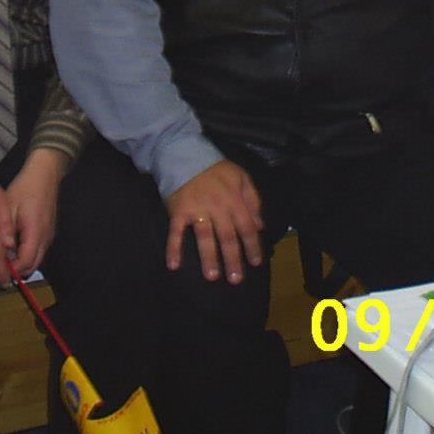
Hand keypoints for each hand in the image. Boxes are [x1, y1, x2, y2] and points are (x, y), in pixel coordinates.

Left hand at [4, 147, 68, 279]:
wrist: (44, 175)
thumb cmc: (26, 187)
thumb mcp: (9, 207)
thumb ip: (4, 231)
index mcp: (35, 231)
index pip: (25, 262)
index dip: (11, 270)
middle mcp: (45, 237)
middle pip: (32, 266)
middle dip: (16, 270)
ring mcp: (49, 235)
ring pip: (36, 260)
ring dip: (22, 263)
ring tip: (5, 256)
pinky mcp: (48, 233)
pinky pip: (38, 251)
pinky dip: (27, 255)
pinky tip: (14, 246)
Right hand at [163, 159, 263, 284]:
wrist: (185, 154)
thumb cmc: (216, 169)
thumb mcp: (241, 177)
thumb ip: (253, 199)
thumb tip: (260, 225)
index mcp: (234, 199)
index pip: (247, 226)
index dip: (252, 245)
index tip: (256, 262)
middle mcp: (217, 207)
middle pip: (227, 237)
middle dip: (232, 259)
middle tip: (235, 280)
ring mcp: (197, 210)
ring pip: (204, 237)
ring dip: (208, 257)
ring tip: (212, 276)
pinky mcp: (179, 211)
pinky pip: (175, 232)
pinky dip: (173, 248)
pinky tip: (173, 265)